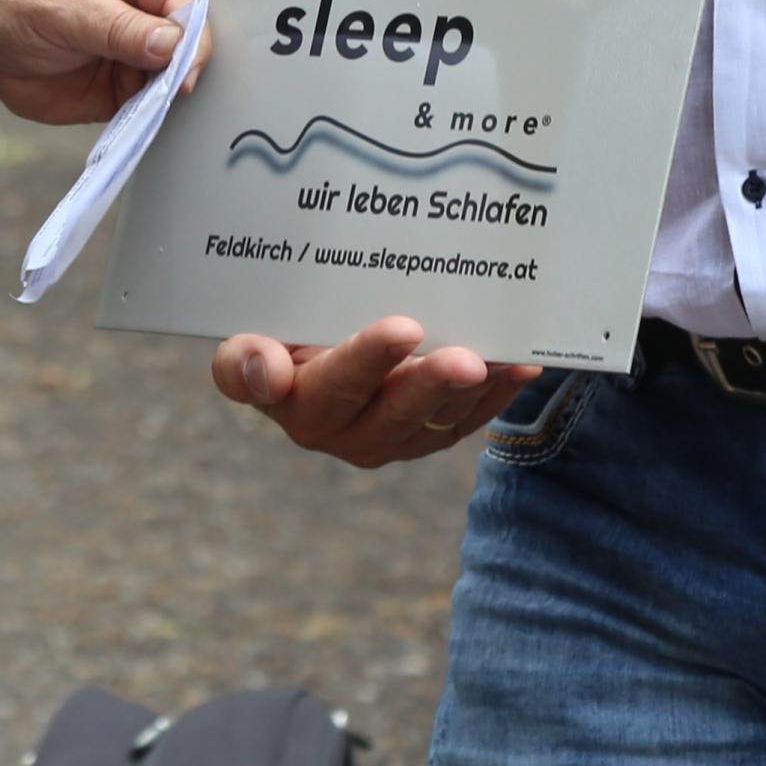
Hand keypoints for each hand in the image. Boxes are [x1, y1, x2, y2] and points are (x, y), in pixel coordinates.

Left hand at [0, 0, 201, 124]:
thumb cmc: (12, 5)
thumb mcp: (61, 8)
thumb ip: (116, 26)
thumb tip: (173, 42)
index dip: (188, 31)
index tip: (181, 65)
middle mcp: (145, 2)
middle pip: (191, 35)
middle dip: (186, 65)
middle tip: (172, 90)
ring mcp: (141, 46)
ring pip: (180, 72)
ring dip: (172, 93)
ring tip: (153, 104)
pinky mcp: (130, 83)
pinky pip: (156, 101)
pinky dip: (155, 113)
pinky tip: (146, 117)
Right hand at [212, 319, 540, 468]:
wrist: (301, 360)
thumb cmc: (275, 338)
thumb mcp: (245, 346)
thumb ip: (242, 363)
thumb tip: (268, 371)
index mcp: (299, 407)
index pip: (332, 384)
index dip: (367, 359)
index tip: (403, 326)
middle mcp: (345, 434)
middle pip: (394, 410)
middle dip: (432, 382)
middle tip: (466, 357)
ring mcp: (391, 439)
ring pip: (437, 420)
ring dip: (472, 392)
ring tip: (501, 362)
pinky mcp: (427, 436)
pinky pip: (466, 421)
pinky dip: (496, 395)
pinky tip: (522, 367)